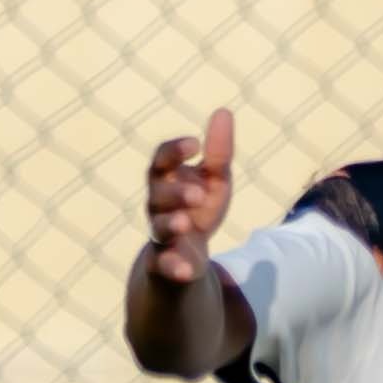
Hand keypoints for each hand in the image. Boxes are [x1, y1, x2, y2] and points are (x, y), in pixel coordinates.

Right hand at [142, 109, 232, 283]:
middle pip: (157, 194)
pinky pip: (162, 265)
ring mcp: (160, 235)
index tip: (194, 143)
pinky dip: (172, 267)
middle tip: (199, 194)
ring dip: (171, 224)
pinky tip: (185, 270)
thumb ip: (218, 153)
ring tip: (187, 223)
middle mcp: (157, 206)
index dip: (173, 151)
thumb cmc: (198, 208)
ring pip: (158, 228)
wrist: (188, 255)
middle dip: (176, 193)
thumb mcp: (214, 180)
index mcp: (167, 180)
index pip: (161, 160)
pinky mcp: (163, 264)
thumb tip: (224, 111)